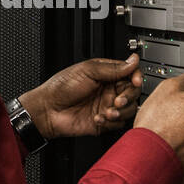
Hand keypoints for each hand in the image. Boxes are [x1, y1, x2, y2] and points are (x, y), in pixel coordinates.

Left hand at [18, 54, 143, 138]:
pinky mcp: (105, 122)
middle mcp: (109, 90)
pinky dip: (111, 122)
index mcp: (106, 74)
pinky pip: (118, 123)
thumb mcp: (87, 71)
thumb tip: (132, 60)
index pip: (130, 74)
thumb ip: (112, 68)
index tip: (134, 82)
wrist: (48, 110)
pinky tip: (98, 118)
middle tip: (117, 100)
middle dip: (128, 97)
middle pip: (133, 92)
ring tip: (107, 111)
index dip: (135, 77)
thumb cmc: (61, 88)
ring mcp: (107, 106)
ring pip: (129, 109)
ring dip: (120, 111)